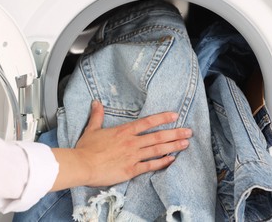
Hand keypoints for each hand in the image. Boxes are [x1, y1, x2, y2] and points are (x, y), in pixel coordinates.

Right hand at [50, 100, 191, 190]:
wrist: (82, 165)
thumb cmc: (86, 148)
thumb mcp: (92, 129)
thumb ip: (97, 116)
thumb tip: (96, 102)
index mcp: (124, 131)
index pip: (147, 122)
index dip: (163, 118)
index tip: (175, 115)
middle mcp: (132, 142)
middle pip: (158, 136)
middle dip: (175, 133)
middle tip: (189, 132)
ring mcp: (133, 156)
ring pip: (157, 150)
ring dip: (173, 146)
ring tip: (185, 144)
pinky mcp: (131, 170)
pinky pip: (150, 166)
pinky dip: (162, 163)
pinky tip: (172, 160)